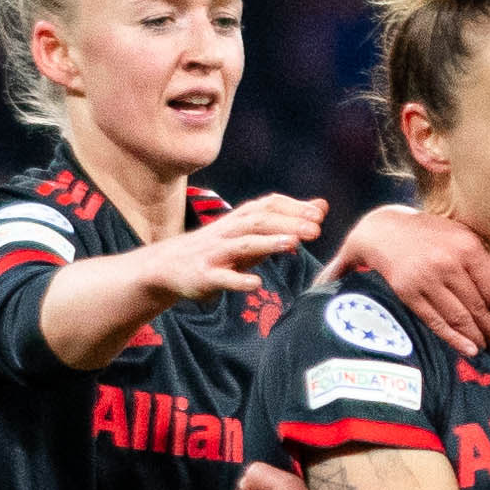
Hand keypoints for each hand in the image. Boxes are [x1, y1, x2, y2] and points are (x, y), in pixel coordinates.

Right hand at [145, 197, 325, 305]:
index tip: (319, 213)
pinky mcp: (204, 276)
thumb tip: (321, 206)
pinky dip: (238, 280)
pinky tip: (255, 284)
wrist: (168, 265)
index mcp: (240, 219)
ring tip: (293, 243)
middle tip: (316, 229)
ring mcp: (215, 253)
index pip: (268, 205)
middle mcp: (228, 231)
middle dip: (288, 223)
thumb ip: (286, 220)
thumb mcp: (251, 232)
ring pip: (243, 245)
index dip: (293, 207)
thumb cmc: (219, 248)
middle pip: (259, 222)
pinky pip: (222, 278)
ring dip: (268, 243)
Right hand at [335, 203, 489, 348]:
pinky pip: (436, 322)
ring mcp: (426, 280)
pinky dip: (454, 339)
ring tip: (487, 346)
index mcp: (467, 246)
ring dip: (476, 337)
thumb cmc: (435, 236)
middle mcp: (447, 263)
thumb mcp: (466, 238)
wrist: (386, 233)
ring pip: (458, 317)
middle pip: (477, 306)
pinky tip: (468, 349)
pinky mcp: (409, 294)